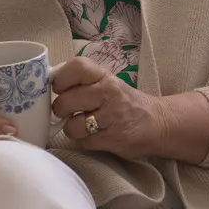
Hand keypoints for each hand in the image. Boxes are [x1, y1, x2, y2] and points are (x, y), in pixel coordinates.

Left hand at [50, 55, 171, 157]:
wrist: (158, 122)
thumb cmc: (125, 102)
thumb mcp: (108, 84)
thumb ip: (83, 82)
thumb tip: (50, 83)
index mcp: (105, 76)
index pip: (76, 67)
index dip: (61, 79)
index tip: (60, 88)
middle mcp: (109, 93)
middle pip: (67, 100)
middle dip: (60, 109)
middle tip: (68, 112)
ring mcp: (112, 116)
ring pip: (73, 125)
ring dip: (72, 128)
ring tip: (82, 125)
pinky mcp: (113, 138)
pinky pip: (84, 142)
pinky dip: (85, 141)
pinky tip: (95, 136)